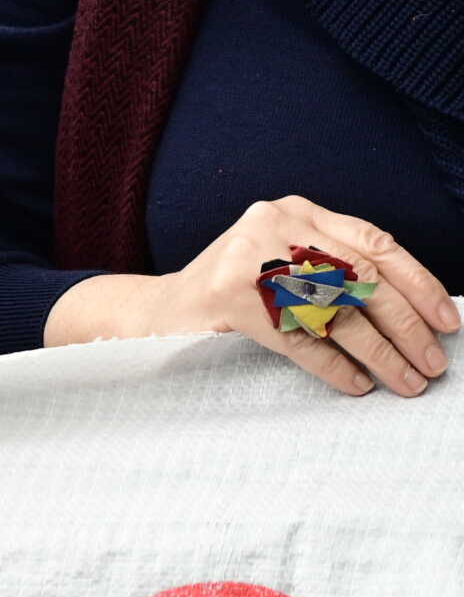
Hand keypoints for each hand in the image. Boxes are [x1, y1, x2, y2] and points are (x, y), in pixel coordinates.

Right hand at [51, 196, 457, 396]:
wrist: (160, 311)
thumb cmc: (237, 294)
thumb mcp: (285, 263)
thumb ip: (335, 269)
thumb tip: (419, 313)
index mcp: (293, 211)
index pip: (373, 243)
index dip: (418, 283)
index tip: (447, 322)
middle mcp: (273, 225)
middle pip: (361, 277)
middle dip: (405, 326)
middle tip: (432, 363)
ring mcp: (248, 257)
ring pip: (336, 310)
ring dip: (380, 354)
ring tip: (406, 382)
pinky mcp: (229, 295)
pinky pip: (299, 337)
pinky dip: (335, 366)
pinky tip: (356, 385)